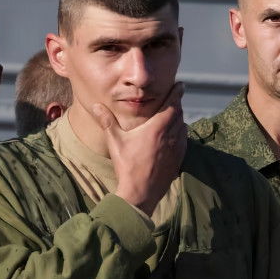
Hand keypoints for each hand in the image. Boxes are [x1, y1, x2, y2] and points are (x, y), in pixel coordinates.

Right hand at [91, 82, 186, 216]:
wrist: (140, 193)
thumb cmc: (127, 166)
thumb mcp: (115, 142)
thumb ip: (107, 121)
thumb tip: (96, 105)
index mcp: (158, 128)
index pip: (172, 104)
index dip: (177, 92)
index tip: (180, 85)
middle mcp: (171, 136)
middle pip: (179, 114)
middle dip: (176, 105)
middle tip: (173, 99)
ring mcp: (177, 149)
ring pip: (183, 127)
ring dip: (179, 120)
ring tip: (173, 116)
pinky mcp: (178, 160)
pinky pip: (184, 141)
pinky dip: (181, 134)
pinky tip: (175, 137)